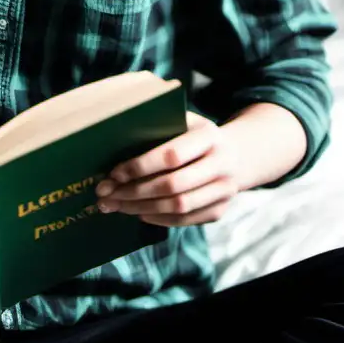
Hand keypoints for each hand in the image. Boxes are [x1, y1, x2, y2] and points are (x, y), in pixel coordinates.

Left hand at [95, 111, 241, 226]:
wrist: (238, 155)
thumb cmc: (196, 136)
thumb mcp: (185, 122)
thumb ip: (158, 127)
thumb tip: (114, 141)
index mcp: (209, 136)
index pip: (172, 155)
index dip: (140, 166)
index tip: (114, 173)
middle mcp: (222, 164)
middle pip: (172, 185)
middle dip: (134, 192)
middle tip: (105, 195)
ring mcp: (225, 190)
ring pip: (178, 206)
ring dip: (141, 209)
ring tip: (115, 206)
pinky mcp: (220, 210)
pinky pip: (185, 220)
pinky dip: (158, 219)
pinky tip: (138, 213)